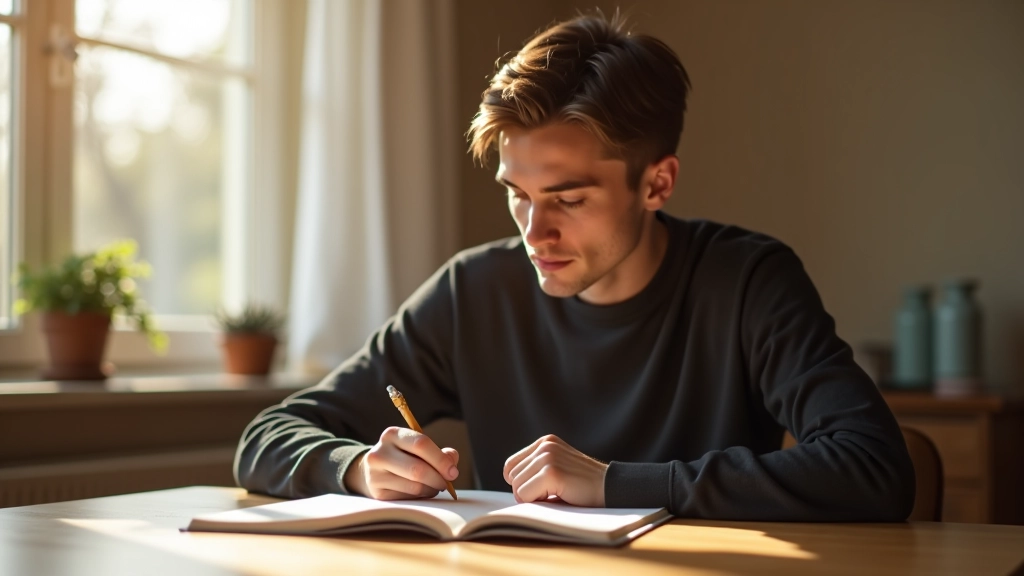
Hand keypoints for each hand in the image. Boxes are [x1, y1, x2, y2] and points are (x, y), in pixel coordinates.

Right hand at [343, 426, 458, 499]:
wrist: (373, 471)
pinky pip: (408, 498)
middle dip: (438, 478)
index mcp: (392, 434)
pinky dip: (420, 497)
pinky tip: (421, 491)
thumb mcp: (418, 448)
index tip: (453, 472)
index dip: (440, 459)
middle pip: (417, 469)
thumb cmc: (404, 457)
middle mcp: (380, 452)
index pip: (421, 444)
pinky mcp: (377, 493)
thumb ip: (440, 453)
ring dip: (431, 489)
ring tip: (434, 486)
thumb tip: (451, 462)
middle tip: (447, 483)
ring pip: (414, 486)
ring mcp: (375, 474)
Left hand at [503, 434, 607, 506]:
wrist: (610, 490)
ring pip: (517, 487)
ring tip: (557, 493)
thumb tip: (508, 482)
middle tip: (552, 492)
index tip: (543, 487)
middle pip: (511, 477)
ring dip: (533, 498)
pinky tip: (559, 496)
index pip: (510, 466)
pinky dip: (537, 503)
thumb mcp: (556, 468)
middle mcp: (545, 445)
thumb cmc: (582, 487)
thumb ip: (534, 469)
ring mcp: (548, 457)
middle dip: (527, 491)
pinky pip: (524, 495)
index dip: (522, 483)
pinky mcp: (551, 472)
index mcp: (544, 442)